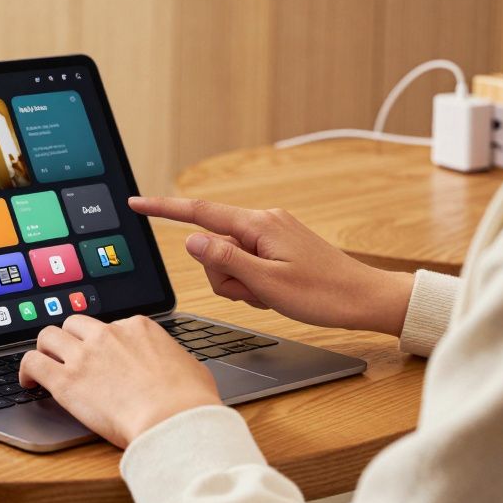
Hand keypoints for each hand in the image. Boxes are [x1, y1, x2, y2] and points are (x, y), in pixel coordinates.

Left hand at [19, 314, 222, 447]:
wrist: (173, 421)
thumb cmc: (189, 402)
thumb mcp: (191, 368)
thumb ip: (175, 360)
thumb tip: (178, 368)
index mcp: (138, 328)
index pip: (111, 325)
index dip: (103, 343)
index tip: (101, 356)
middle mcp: (108, 334)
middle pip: (75, 325)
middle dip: (71, 340)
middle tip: (70, 358)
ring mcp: (84, 355)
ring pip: (48, 336)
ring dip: (46, 350)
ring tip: (44, 365)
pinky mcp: (66, 381)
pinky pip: (33, 363)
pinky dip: (26, 369)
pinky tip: (28, 382)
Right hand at [130, 196, 414, 336]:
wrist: (365, 299)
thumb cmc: (324, 294)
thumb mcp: (268, 284)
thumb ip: (226, 260)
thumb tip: (191, 240)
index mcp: (259, 225)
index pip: (200, 213)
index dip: (164, 210)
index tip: (136, 203)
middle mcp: (263, 222)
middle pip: (214, 245)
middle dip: (223, 275)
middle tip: (255, 293)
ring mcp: (272, 234)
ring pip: (229, 258)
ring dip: (241, 283)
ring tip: (270, 295)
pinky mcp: (279, 247)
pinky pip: (248, 263)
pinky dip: (253, 282)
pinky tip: (276, 293)